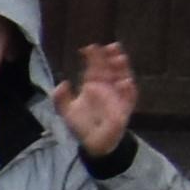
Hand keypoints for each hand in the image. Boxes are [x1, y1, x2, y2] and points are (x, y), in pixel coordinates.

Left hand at [54, 42, 137, 158]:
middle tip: (112, 46)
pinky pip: (129, 99)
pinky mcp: (124, 109)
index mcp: (92, 86)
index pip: (94, 68)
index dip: (93, 58)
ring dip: (122, 69)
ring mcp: (116, 98)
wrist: (93, 143)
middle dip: (111, 58)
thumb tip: (62, 84)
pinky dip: (128, 90)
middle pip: (110, 70)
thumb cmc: (81, 124)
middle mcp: (106, 89)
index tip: (90, 47)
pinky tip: (126, 82)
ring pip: (122, 79)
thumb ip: (60, 98)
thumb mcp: (66, 110)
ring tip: (120, 58)